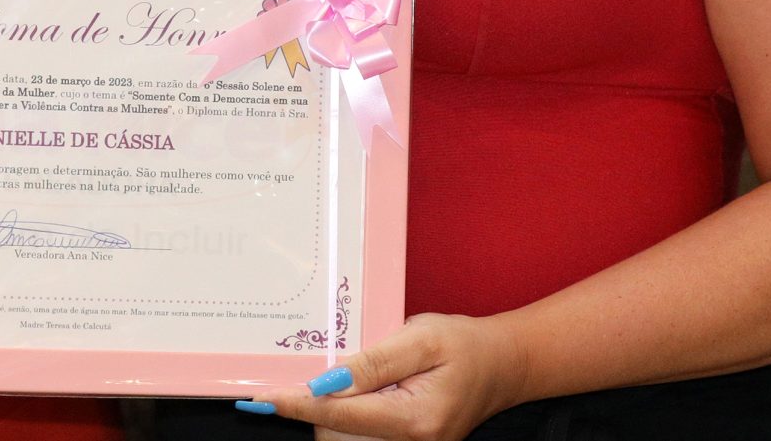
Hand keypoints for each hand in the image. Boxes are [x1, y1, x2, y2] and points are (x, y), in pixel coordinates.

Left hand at [240, 313, 526, 440]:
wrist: (504, 364)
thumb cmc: (467, 345)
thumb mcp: (422, 338)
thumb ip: (375, 362)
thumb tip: (328, 381)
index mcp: (414, 420)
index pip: (342, 414)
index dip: (301, 404)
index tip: (265, 400)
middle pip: (339, 432)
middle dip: (319, 404)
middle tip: (310, 374)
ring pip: (348, 435)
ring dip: (335, 408)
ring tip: (351, 377)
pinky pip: (364, 432)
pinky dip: (350, 412)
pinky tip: (360, 390)